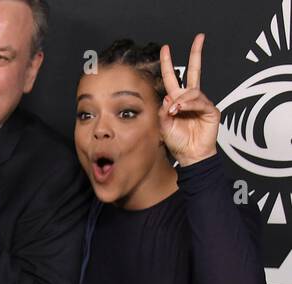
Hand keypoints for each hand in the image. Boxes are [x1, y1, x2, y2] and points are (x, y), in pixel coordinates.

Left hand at [159, 34, 218, 167]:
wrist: (189, 156)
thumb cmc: (177, 142)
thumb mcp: (163, 125)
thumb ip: (163, 110)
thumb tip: (169, 96)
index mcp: (177, 100)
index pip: (173, 78)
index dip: (169, 64)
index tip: (165, 49)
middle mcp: (190, 99)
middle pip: (194, 71)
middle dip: (196, 54)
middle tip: (199, 38)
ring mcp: (202, 103)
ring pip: (192, 91)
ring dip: (181, 100)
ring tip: (173, 111)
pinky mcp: (211, 110)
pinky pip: (200, 102)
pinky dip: (189, 105)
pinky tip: (180, 110)